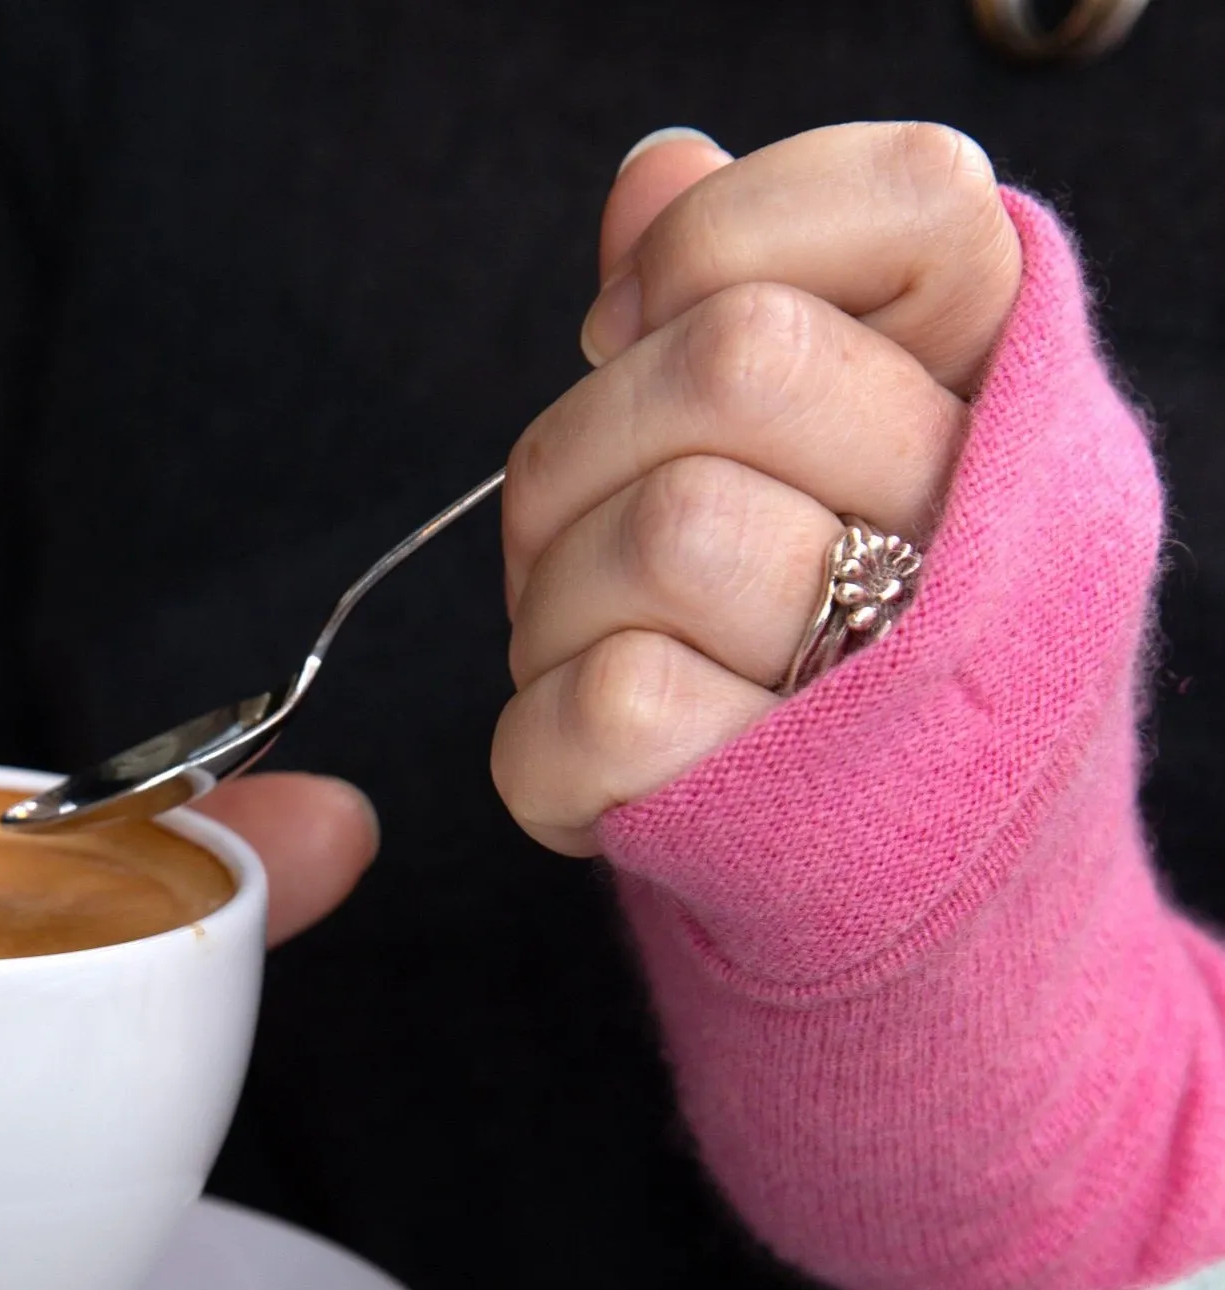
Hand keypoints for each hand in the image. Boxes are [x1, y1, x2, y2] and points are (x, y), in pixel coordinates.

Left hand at [491, 121, 1023, 855]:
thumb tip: (656, 174)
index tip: (631, 323)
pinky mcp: (785, 819)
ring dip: (557, 592)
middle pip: (742, 361)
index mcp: (995, 400)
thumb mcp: (804, 444)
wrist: (882, 864)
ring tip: (592, 643)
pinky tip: (588, 748)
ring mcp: (895, 679)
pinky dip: (546, 730)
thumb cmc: (813, 626)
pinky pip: (614, 706)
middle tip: (577, 516)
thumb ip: (741, 292)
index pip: (917, 198)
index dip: (723, 240)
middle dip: (587, 434)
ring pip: (669, 530)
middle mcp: (980, 524)